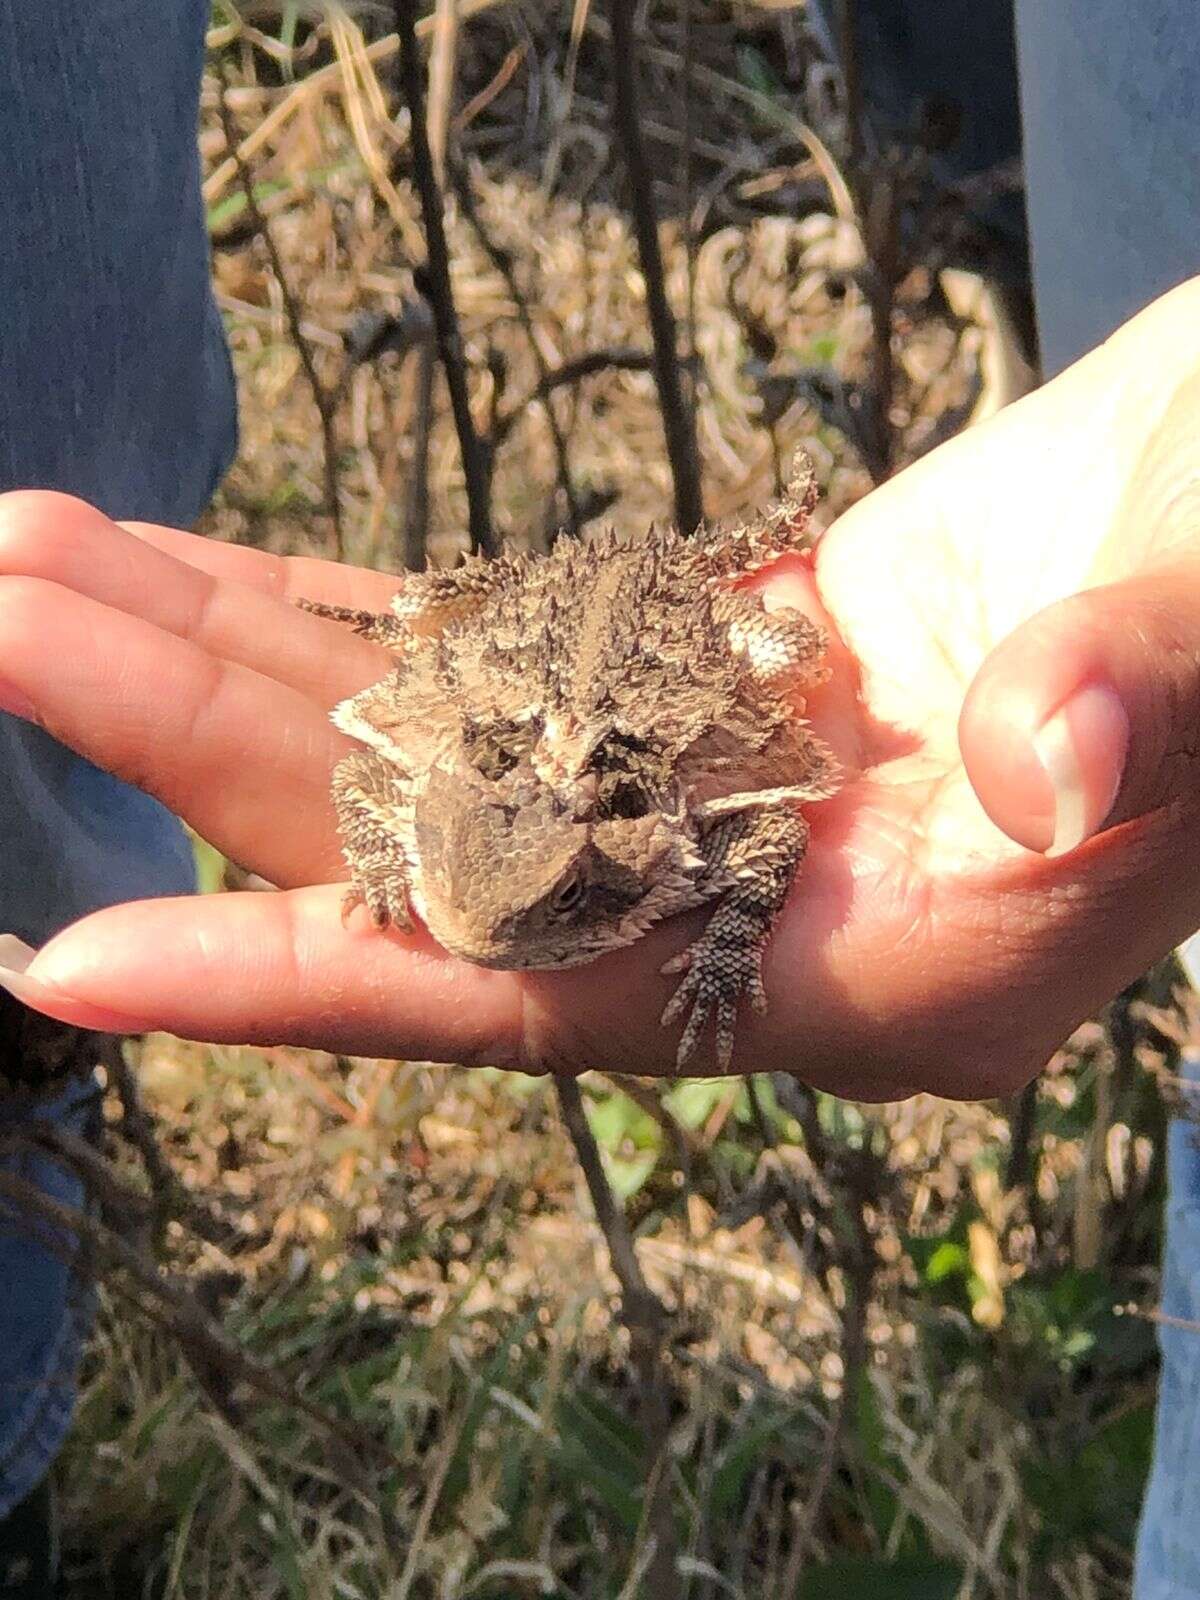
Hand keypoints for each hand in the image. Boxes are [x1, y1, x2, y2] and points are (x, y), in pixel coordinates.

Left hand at [2, 280, 1199, 1098]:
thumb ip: (1141, 714)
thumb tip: (1035, 755)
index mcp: (890, 964)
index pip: (547, 1008)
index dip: (318, 985)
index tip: (84, 965)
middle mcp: (768, 900)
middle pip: (435, 855)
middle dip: (209, 749)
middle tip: (5, 626)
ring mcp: (720, 788)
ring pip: (434, 746)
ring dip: (241, 660)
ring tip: (44, 567)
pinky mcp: (701, 674)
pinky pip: (489, 665)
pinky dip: (351, 616)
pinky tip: (213, 578)